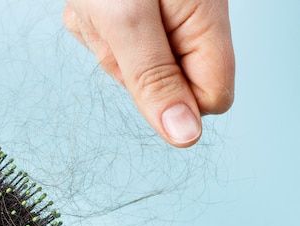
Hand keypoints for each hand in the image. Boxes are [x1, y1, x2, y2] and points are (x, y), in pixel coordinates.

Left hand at [62, 0, 234, 146]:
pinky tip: (94, 5)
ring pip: (129, 66)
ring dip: (104, 44)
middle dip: (127, 67)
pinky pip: (108, 42)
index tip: (142, 70)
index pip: (211, 99)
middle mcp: (188, 25)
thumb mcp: (129, 19)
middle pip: (162, 87)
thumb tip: (184, 134)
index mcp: (204, 24)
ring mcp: (159, 20)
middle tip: (114, 28)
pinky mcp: (131, 14)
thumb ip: (155, 78)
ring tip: (100, 8)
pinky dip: (93, 27)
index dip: (172, 97)